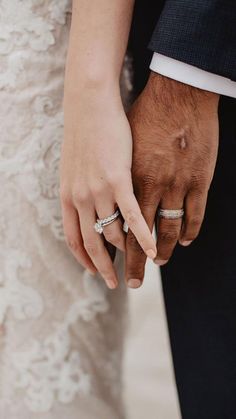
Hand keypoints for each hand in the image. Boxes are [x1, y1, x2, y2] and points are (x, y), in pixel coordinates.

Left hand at [60, 83, 155, 289]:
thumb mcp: (74, 166)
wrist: (89, 103)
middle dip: (104, 267)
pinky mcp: (118, 178)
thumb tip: (87, 205)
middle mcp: (80, 198)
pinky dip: (142, 236)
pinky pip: (132, 215)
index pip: (74, 238)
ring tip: (141, 264)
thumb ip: (79, 189)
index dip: (84, 259)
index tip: (95, 271)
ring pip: (114, 232)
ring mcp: (98, 190)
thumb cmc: (85, 132)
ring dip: (129, 252)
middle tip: (116, 283)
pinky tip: (152, 249)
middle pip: (93, 243)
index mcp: (69, 196)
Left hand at [125, 72, 219, 287]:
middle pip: (132, 237)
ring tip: (158, 264)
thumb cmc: (141, 114)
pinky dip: (186, 232)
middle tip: (130, 284)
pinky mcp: (195, 180)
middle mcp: (142, 188)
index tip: (105, 268)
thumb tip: (103, 193)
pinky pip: (191, 215)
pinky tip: (182, 242)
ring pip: (162, 231)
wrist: (175, 92)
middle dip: (130, 264)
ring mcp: (170, 186)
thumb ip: (111, 174)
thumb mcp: (117, 146)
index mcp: (117, 181)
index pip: (107, 228)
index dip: (104, 252)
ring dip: (159, 252)